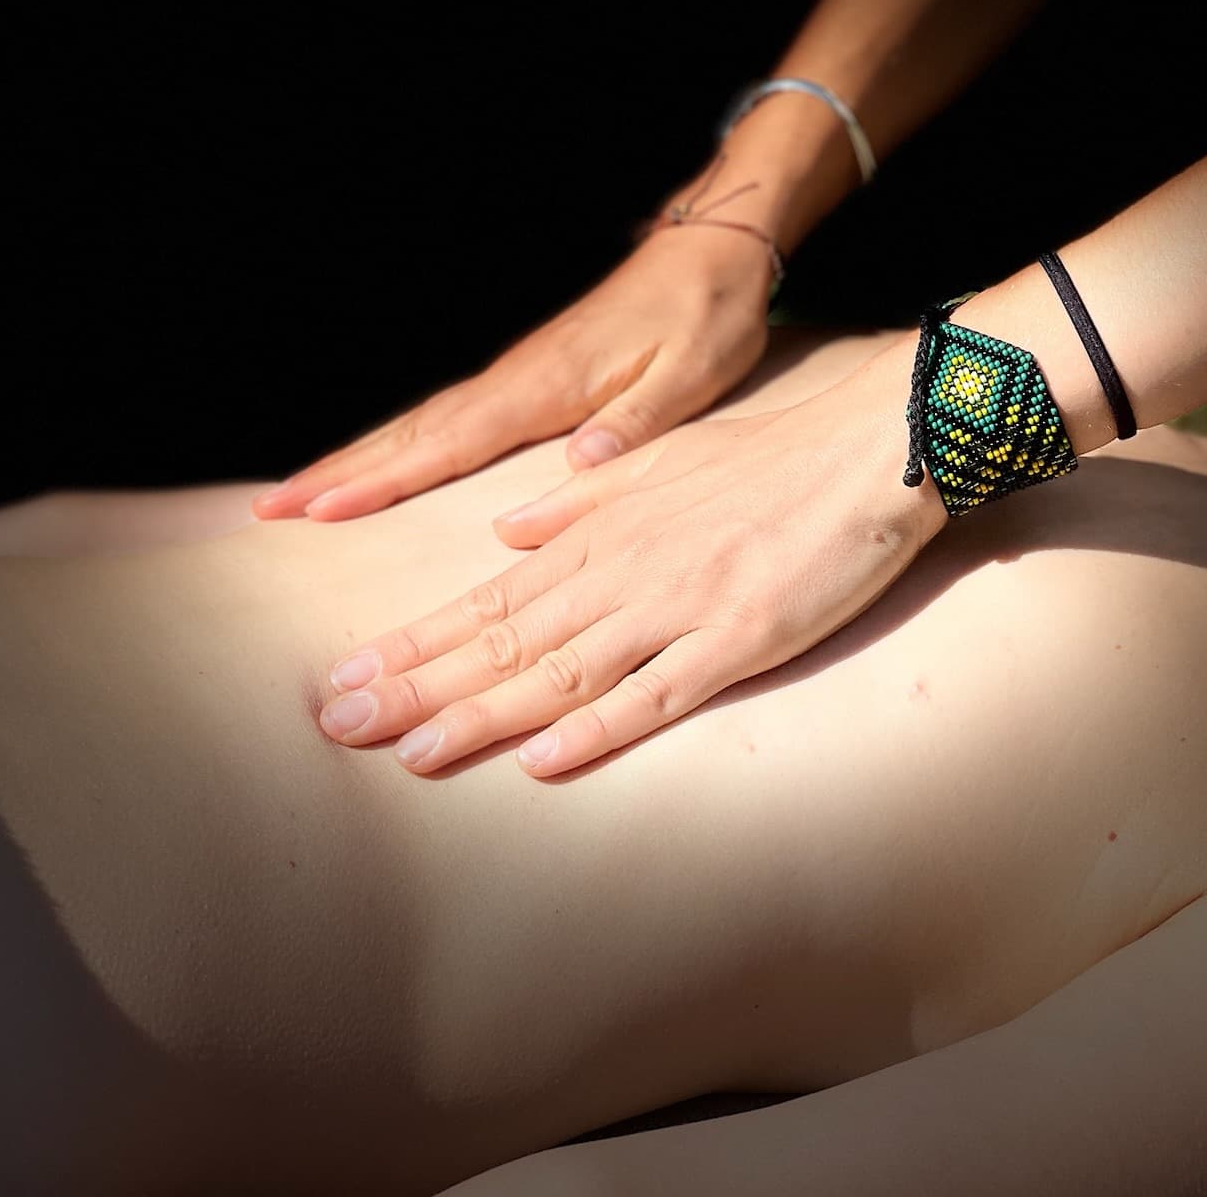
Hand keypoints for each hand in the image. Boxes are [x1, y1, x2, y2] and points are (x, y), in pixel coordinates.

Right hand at [252, 224, 773, 521]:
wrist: (714, 250)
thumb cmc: (708, 314)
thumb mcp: (695, 373)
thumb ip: (636, 423)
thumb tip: (578, 466)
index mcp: (552, 384)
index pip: (453, 440)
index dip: (386, 478)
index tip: (324, 505)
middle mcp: (520, 378)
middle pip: (414, 432)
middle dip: (342, 471)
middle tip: (271, 508)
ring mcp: (518, 375)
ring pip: (423, 424)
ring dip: (359, 458)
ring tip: (298, 494)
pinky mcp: (530, 377)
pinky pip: (450, 418)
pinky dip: (404, 444)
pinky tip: (382, 465)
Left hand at [316, 338, 947, 774]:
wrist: (871, 445)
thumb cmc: (770, 455)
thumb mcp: (661, 461)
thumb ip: (581, 501)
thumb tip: (508, 528)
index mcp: (601, 534)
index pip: (487, 598)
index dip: (414, 643)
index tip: (344, 677)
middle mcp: (624, 571)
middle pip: (504, 639)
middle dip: (416, 685)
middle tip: (335, 726)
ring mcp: (680, 607)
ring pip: (561, 670)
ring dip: (482, 715)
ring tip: (408, 752)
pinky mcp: (740, 638)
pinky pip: (658, 693)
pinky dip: (598, 728)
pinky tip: (544, 762)